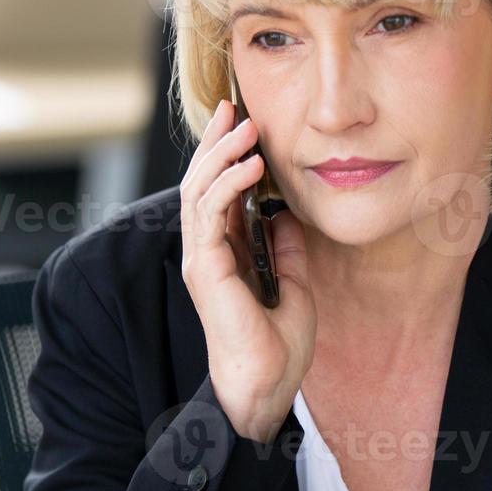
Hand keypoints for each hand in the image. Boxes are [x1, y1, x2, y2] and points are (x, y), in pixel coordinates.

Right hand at [180, 99, 314, 443]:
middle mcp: (203, 250)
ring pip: (198, 190)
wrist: (268, 383)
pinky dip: (228, 184)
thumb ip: (284, 243)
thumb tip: (286, 208)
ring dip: (222, 155)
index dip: (223, 151)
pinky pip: (209, 214)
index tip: (239, 117)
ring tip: (247, 128)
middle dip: (215, 141)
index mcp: (221, 251)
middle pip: (199, 181)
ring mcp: (200, 258)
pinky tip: (250, 166)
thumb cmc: (278, 341)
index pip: (214, 189)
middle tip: (235, 108)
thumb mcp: (293, 277)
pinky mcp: (205, 268)